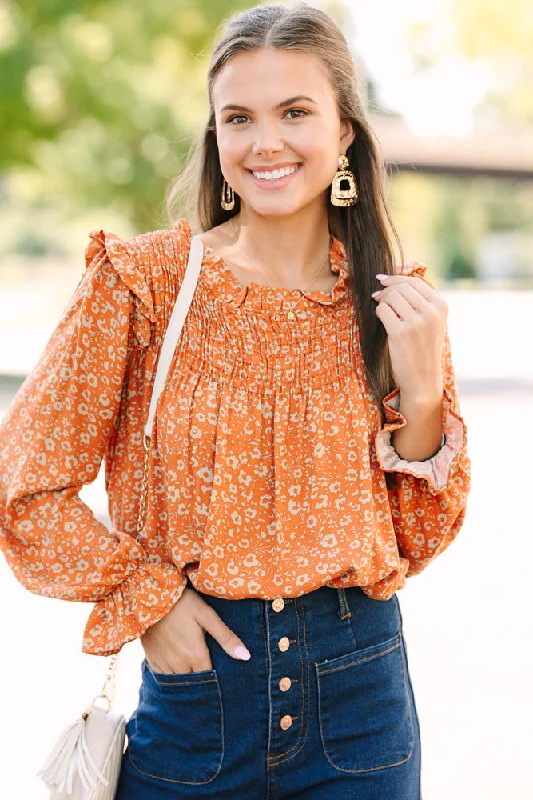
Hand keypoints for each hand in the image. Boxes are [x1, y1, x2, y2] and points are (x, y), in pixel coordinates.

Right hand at [140, 587, 250, 673]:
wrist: (150, 597)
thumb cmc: (183, 603)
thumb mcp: (207, 616)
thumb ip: (226, 637)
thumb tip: (246, 657)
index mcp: (196, 655)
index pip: (209, 678)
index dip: (215, 678)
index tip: (221, 676)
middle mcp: (179, 664)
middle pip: (194, 682)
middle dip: (201, 681)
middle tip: (207, 673)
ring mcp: (164, 663)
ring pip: (178, 681)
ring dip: (186, 678)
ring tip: (193, 671)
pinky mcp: (151, 659)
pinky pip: (163, 676)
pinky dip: (171, 675)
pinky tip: (176, 667)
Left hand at [372, 272, 447, 402]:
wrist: (423, 379)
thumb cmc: (423, 349)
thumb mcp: (432, 322)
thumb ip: (421, 301)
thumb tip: (394, 280)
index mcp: (441, 306)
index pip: (415, 281)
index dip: (396, 278)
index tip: (382, 280)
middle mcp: (431, 312)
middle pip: (401, 287)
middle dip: (386, 290)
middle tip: (376, 296)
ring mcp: (416, 322)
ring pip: (391, 297)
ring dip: (382, 301)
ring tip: (382, 311)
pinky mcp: (400, 333)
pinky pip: (383, 310)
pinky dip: (379, 312)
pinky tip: (382, 320)